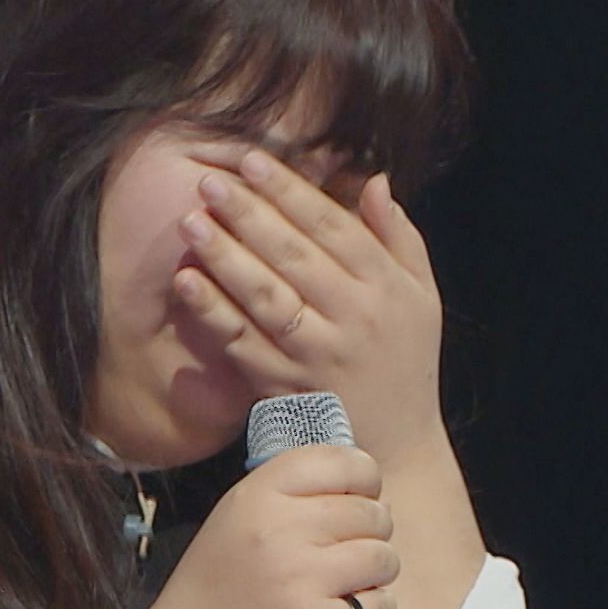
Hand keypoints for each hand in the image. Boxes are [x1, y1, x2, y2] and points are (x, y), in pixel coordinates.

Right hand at [146, 444, 398, 608]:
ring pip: (384, 558)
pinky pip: (381, 606)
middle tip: (347, 555)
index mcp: (257, 496)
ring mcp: (303, 578)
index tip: (360, 498)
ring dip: (375, 575)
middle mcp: (281, 529)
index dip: (364, 479)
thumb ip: (291, 499)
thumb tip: (370, 496)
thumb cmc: (213, 591)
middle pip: (372, 513)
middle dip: (372, 534)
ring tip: (345, 587)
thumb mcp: (235, 522)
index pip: (342, 462)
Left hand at [172, 147, 445, 469]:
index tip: (253, 161)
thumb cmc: (405, 360)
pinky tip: (186, 282)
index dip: (291, 190)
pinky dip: (212, 311)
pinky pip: (242, 342)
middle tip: (209, 181)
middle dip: (248, 213)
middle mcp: (354, 318)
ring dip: (224, 256)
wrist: (396, 448)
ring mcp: (316, 355)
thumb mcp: (422, 295)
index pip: (334, 227)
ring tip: (191, 222)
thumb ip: (398, 236)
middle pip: (294, 255)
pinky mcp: (284, 386)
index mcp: (388, 288)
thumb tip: (374, 179)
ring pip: (266, 296)